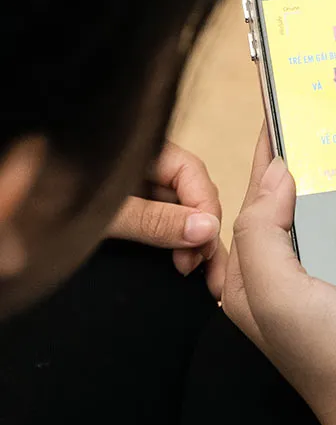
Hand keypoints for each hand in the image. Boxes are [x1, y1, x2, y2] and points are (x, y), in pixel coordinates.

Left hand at [108, 141, 226, 298]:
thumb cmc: (41, 200)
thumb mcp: (105, 214)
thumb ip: (154, 220)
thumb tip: (205, 228)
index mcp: (140, 150)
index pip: (192, 173)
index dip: (205, 210)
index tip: (203, 246)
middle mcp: (141, 166)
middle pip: (189, 193)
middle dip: (200, 230)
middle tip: (196, 267)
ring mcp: (133, 188)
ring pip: (177, 212)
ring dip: (189, 242)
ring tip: (197, 274)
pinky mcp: (125, 212)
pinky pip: (159, 225)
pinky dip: (172, 245)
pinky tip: (181, 264)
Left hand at [223, 130, 335, 424]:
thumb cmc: (334, 359)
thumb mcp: (277, 291)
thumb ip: (261, 228)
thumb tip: (274, 172)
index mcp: (252, 285)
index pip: (250, 206)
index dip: (262, 158)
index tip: (281, 111)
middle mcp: (290, 286)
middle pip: (291, 209)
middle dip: (304, 164)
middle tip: (327, 114)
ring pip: (334, 221)